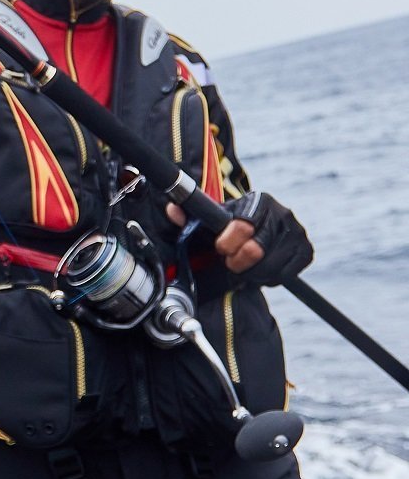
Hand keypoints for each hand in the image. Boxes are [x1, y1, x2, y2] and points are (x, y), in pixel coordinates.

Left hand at [165, 191, 312, 284]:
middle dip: (238, 262)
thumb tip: (172, 210)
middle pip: (256, 251)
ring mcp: (297, 231)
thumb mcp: (206, 222)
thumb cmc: (226, 229)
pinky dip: (271, 278)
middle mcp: (282, 213)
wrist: (254, 234)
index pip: (242, 227)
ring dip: (252, 273)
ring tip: (245, 266)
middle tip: (232, 261)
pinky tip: (262, 269)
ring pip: (271, 266)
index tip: (221, 247)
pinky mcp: (306, 250)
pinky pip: (286, 274)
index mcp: (258, 200)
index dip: (227, 244)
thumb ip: (188, 217)